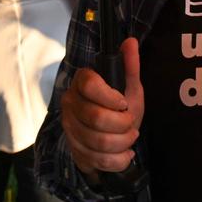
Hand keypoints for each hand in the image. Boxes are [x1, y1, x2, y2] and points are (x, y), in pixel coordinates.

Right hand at [62, 37, 142, 175]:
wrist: (110, 135)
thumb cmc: (120, 107)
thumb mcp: (129, 87)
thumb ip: (130, 66)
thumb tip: (130, 41)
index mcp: (82, 82)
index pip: (89, 85)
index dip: (109, 96)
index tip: (123, 103)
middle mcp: (70, 103)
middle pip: (96, 118)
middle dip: (122, 124)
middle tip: (131, 123)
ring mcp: (70, 128)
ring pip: (98, 142)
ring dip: (122, 143)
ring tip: (130, 137)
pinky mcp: (74, 150)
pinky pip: (98, 160)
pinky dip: (118, 160)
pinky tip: (125, 154)